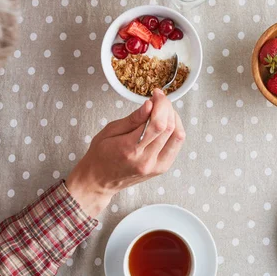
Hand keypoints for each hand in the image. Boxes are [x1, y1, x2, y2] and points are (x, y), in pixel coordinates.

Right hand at [65, 90, 184, 216]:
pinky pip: (176, 145)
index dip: (161, 104)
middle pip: (169, 128)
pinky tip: (166, 122)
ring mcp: (156, 166)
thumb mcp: (110, 131)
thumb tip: (150, 104)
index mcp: (130, 149)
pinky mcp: (161, 168)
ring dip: (174, 118)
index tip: (156, 94)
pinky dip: (175, 130)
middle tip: (160, 99)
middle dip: (168, 108)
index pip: (157, 123)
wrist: (99, 181)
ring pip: (178, 136)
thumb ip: (133, 119)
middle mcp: (146, 160)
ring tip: (163, 110)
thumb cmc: (100, 154)